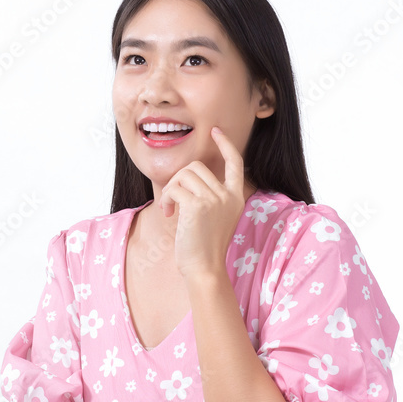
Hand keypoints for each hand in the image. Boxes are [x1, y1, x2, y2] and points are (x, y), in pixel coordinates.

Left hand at [157, 127, 245, 278]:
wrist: (204, 269)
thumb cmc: (204, 248)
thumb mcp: (215, 218)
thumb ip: (210, 197)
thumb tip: (187, 178)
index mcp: (237, 197)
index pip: (235, 162)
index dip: (225, 145)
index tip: (216, 132)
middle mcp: (229, 195)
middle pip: (196, 166)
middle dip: (178, 180)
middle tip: (173, 202)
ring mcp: (215, 199)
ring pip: (183, 175)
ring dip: (170, 190)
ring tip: (170, 210)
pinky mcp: (198, 206)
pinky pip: (174, 189)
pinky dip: (166, 199)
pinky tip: (168, 214)